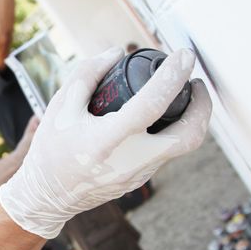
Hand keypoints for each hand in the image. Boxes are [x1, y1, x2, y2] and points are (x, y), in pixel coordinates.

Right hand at [0, 47, 211, 238]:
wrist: (47, 197)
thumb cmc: (51, 150)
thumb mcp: (61, 106)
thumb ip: (88, 74)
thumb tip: (116, 52)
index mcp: (107, 140)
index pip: (152, 104)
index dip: (173, 75)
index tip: (183, 55)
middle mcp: (130, 161)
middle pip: (188, 136)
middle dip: (203, 106)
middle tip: (197, 83)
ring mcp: (138, 175)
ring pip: (181, 146)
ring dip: (190, 118)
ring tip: (180, 94)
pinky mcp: (140, 180)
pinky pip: (165, 153)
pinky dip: (170, 131)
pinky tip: (159, 117)